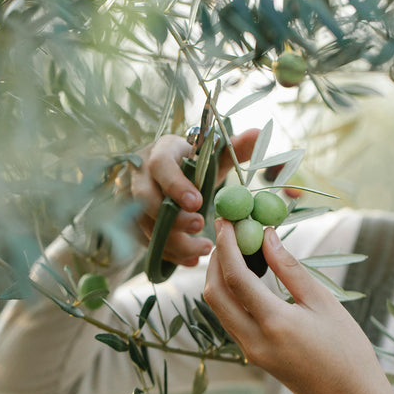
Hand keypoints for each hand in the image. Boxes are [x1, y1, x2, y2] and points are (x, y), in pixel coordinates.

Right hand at [129, 129, 258, 266]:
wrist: (173, 173)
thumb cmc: (195, 163)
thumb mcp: (214, 155)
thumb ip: (236, 147)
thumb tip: (259, 133)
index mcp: (161, 152)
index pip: (160, 166)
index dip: (176, 185)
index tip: (198, 203)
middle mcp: (142, 175)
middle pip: (146, 199)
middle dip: (172, 218)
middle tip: (200, 226)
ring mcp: (134, 201)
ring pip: (145, 225)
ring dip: (174, 242)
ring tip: (204, 249)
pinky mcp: (137, 222)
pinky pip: (148, 243)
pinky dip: (170, 254)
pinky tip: (192, 260)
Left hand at [204, 219, 393, 393]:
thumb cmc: (346, 348)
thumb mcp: (322, 302)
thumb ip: (290, 268)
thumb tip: (267, 237)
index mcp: (275, 323)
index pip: (236, 278)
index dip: (226, 246)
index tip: (225, 221)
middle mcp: (254, 340)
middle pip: (215, 293)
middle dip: (215, 259)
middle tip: (225, 233)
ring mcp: (249, 351)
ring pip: (218, 308)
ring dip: (218, 276)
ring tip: (232, 249)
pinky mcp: (252, 355)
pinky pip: (228, 319)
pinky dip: (228, 294)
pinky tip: (241, 276)